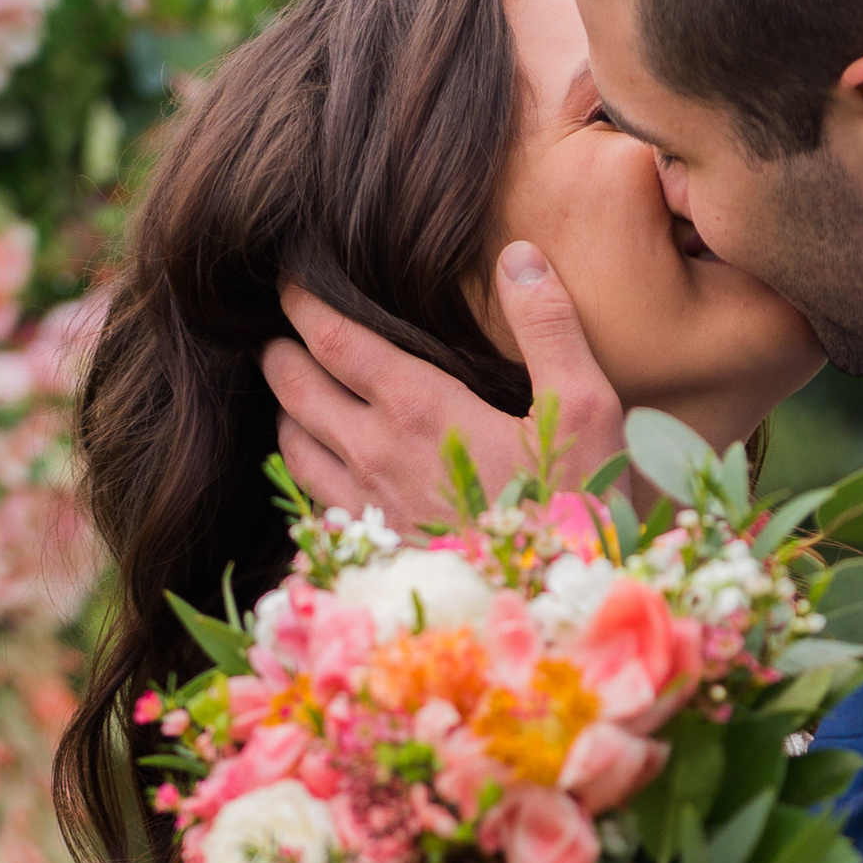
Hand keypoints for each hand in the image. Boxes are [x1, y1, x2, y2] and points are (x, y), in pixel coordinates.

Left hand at [263, 243, 625, 522]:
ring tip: (295, 385)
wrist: (559, 608)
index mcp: (418, 408)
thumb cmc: (576, 507)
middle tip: (280, 326)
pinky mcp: (371, 550)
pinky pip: (309, 498)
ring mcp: (367, 507)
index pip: (333, 339)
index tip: (291, 277)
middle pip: (294, 385)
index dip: (302, 302)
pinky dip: (301, 465)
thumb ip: (549, 325)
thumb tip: (519, 254)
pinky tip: (320, 460)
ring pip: (291, 442)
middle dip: (280, 348)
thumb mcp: (583, 407)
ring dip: (285, 406)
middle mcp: (375, 455)